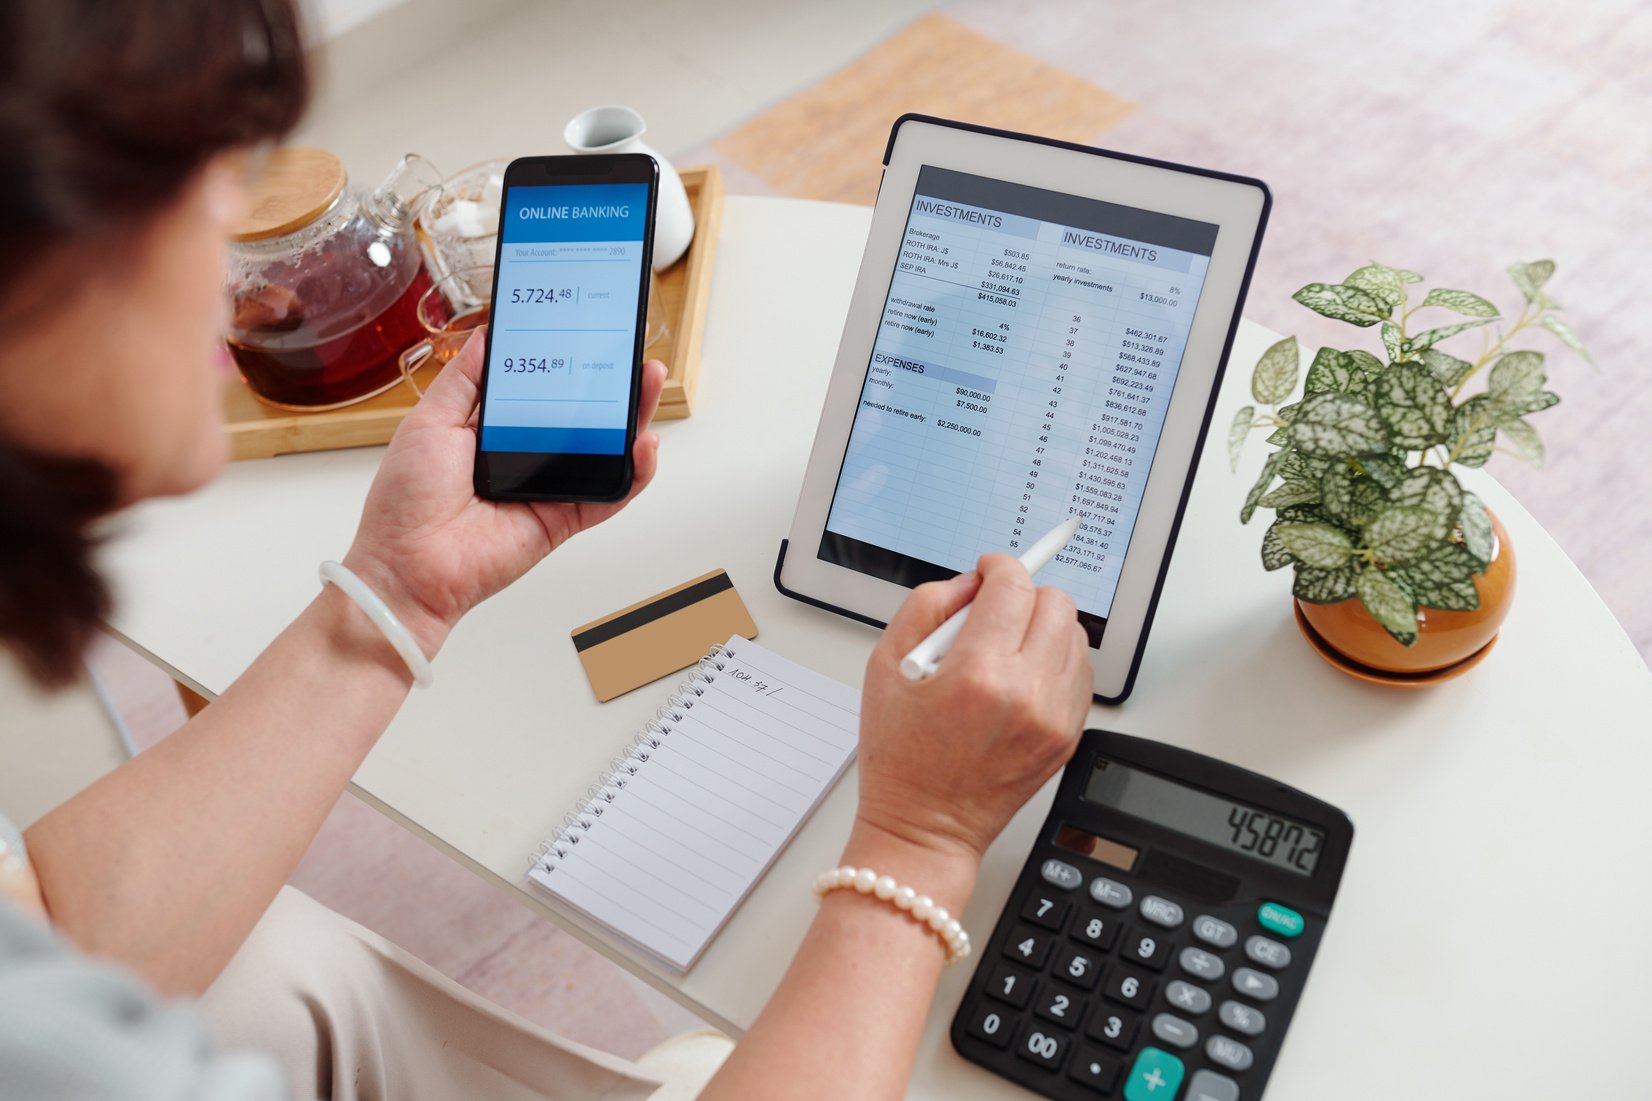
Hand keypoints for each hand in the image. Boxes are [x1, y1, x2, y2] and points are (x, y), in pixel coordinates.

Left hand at [342, 330, 665, 654]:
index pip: (541, 387)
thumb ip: (463, 379)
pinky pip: (608, 494)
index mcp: (492, 429)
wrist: (408, 565)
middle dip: (610, 382)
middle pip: (582, 414)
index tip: (585, 330)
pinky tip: (645, 445)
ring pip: (604, 450)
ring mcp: (548, 487)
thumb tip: (487, 335)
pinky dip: (634, 473)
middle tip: (629, 351)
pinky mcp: (564, 518)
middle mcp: (525, 456)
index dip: (565, 360)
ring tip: (649, 382)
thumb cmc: (406, 501)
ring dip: (633, 418)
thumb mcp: (429, 420)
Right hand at [852, 555, 1092, 878]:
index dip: (999, 567)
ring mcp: (1053, 718)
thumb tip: (968, 585)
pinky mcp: (1067, 737)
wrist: (926, 828)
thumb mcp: (884, 667)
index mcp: (978, 673)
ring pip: (1075, 636)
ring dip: (1044, 628)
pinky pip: (1080, 675)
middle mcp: (1025, 694)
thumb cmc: (901, 758)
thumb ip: (926, 607)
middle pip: (1056, 604)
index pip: (1013, 586)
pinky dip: (1056, 663)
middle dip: (1024, 596)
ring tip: (1006, 648)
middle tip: (995, 611)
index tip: (988, 571)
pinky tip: (1022, 676)